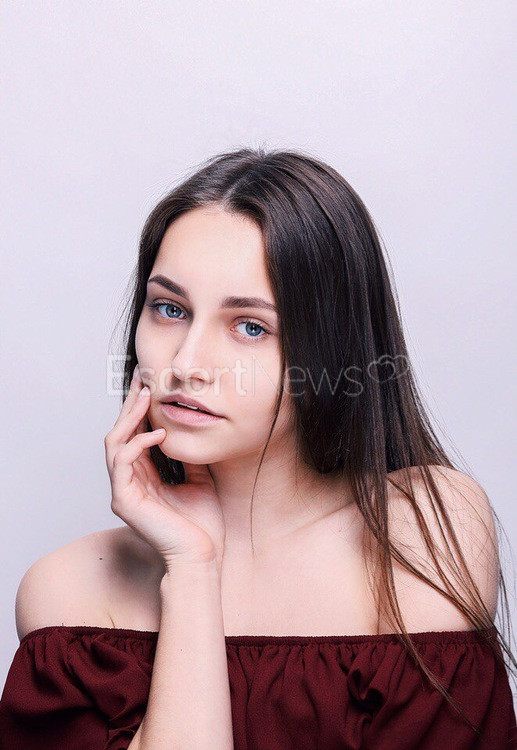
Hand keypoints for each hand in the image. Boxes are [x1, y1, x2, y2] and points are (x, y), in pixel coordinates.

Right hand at [105, 365, 225, 569]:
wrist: (202, 557)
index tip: (151, 381)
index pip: (135, 434)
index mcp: (144, 476)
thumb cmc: (203, 524)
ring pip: (114, 442)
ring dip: (130, 416)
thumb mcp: (200, 478)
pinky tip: (159, 434)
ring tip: (146, 395)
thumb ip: (188, 454)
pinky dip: (138, 444)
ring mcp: (123, 490)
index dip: (140, 407)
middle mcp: (129, 481)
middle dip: (131, 402)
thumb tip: (190, 425)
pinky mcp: (124, 500)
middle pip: (120, 432)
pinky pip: (122, 462)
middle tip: (142, 376)